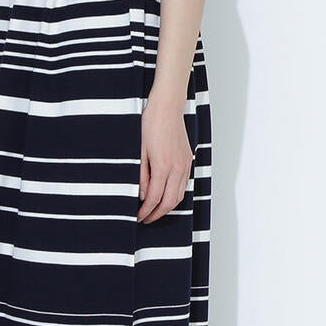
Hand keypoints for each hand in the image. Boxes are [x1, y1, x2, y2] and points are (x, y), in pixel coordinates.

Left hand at [136, 93, 193, 222]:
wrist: (167, 107)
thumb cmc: (151, 124)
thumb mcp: (139, 151)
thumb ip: (142, 175)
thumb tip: (142, 195)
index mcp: (163, 166)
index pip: (154, 198)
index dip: (145, 211)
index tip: (137, 217)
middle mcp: (177, 168)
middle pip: (170, 202)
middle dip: (157, 214)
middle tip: (145, 219)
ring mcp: (185, 164)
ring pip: (179, 195)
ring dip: (167, 207)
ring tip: (155, 210)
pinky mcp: (188, 160)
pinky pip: (184, 184)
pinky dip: (175, 194)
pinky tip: (166, 194)